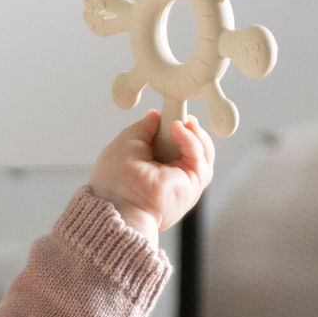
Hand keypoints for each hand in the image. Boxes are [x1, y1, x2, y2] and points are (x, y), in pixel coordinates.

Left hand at [89, 110, 214, 241]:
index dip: (176, 130)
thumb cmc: (115, 178)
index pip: (174, 147)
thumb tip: (156, 115)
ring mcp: (185, 183)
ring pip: (203, 153)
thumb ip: (144, 128)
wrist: (116, 202)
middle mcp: (173, 178)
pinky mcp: (193, 186)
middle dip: (190, 130)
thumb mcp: (128, 142)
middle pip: (194, 149)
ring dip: (194, 133)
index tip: (171, 114)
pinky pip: (199, 158)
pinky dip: (191, 140)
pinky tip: (178, 128)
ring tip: (180, 122)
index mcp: (156, 170)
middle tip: (181, 116)